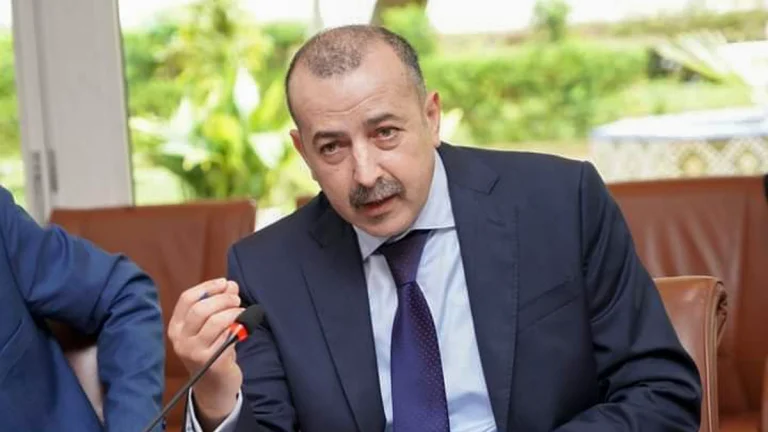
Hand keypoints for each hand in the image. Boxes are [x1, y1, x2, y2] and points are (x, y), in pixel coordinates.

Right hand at [168, 278, 243, 429]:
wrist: (214, 385)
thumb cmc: (212, 350)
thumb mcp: (209, 327)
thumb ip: (217, 304)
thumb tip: (230, 285)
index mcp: (176, 327)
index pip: (187, 299)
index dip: (208, 287)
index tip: (225, 283)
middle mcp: (181, 340)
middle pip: (200, 309)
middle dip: (223, 299)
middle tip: (236, 298)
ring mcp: (194, 352)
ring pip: (215, 321)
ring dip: (233, 311)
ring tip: (241, 311)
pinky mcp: (211, 361)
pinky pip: (227, 336)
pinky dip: (238, 326)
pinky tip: (243, 326)